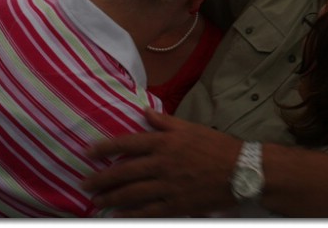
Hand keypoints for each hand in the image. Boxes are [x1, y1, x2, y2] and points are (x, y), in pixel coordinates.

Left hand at [82, 108, 240, 216]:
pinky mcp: (176, 204)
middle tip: (85, 184)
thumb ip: (165, 122)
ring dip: (111, 197)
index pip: (128, 143)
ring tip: (97, 200)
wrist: (241, 170)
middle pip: (124, 172)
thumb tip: (144, 112)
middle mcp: (163, 163)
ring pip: (132, 193)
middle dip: (101, 179)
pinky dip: (130, 214)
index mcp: (166, 142)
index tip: (88, 152)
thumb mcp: (191, 128)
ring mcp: (168, 186)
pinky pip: (147, 212)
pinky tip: (118, 215)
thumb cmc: (217, 146)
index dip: (105, 148)